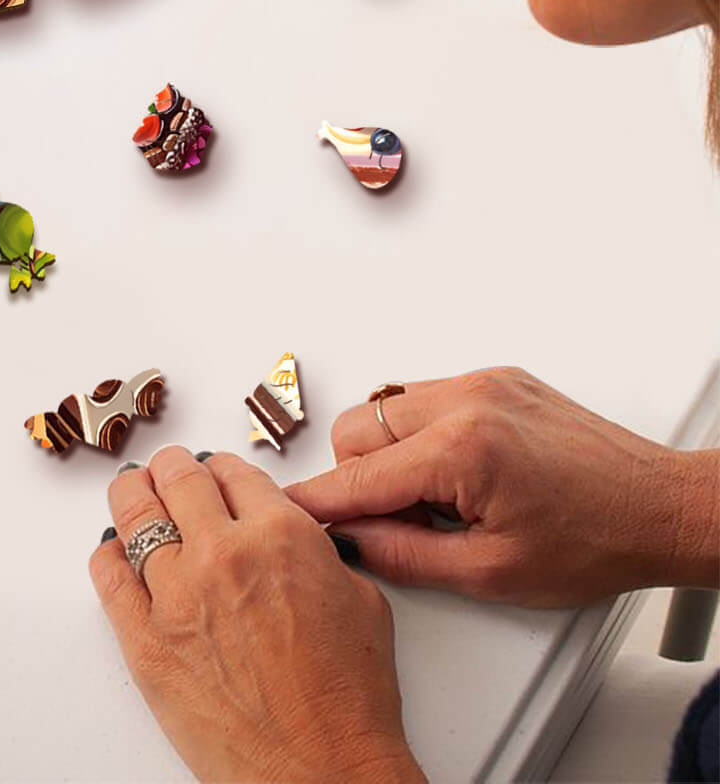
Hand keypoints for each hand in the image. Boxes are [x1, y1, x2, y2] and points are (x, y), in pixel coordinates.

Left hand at [90, 448, 422, 783]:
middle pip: (179, 478)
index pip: (233, 471)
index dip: (223, 470)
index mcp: (281, 535)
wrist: (323, 775)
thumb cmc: (349, 703)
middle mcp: (224, 553)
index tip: (216, 474)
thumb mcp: (361, 601)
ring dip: (134, 496)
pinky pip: (109, 577)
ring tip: (134, 492)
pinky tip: (113, 551)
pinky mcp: (144, 640)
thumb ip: (317, 550)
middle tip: (170, 472)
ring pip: (135, 514)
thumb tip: (291, 534)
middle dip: (174, 469)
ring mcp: (177, 595)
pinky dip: (108, 556)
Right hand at [286, 367, 719, 606]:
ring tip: (440, 497)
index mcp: (461, 450)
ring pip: (385, 407)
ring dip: (390, 452)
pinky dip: (423, 433)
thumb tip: (350, 541)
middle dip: (361, 477)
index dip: (319, 502)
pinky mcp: (496, 376)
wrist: (661, 508)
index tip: (288, 512)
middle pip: (356, 429)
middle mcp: (464, 400)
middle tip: (403, 520)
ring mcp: (480, 381)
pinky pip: (424, 397)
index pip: (358, 477)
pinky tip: (461, 471)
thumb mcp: (492, 573)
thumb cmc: (597, 541)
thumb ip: (405, 556)